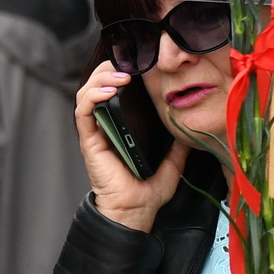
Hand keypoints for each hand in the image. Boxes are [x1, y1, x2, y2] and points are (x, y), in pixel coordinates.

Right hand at [74, 65, 185, 232]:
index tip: (137, 63)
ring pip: (86, 93)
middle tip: (128, 63)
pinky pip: (83, 112)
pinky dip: (91, 97)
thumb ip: (178, 147)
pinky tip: (107, 90)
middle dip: (108, 69)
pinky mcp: (89, 140)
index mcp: (119, 127)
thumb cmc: (146, 192)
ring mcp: (94, 133)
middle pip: (96, 85)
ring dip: (100, 79)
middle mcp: (104, 126)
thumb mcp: (172, 164)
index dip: (119, 72)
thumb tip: (190, 132)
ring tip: (120, 75)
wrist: (135, 211)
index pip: (113, 90)